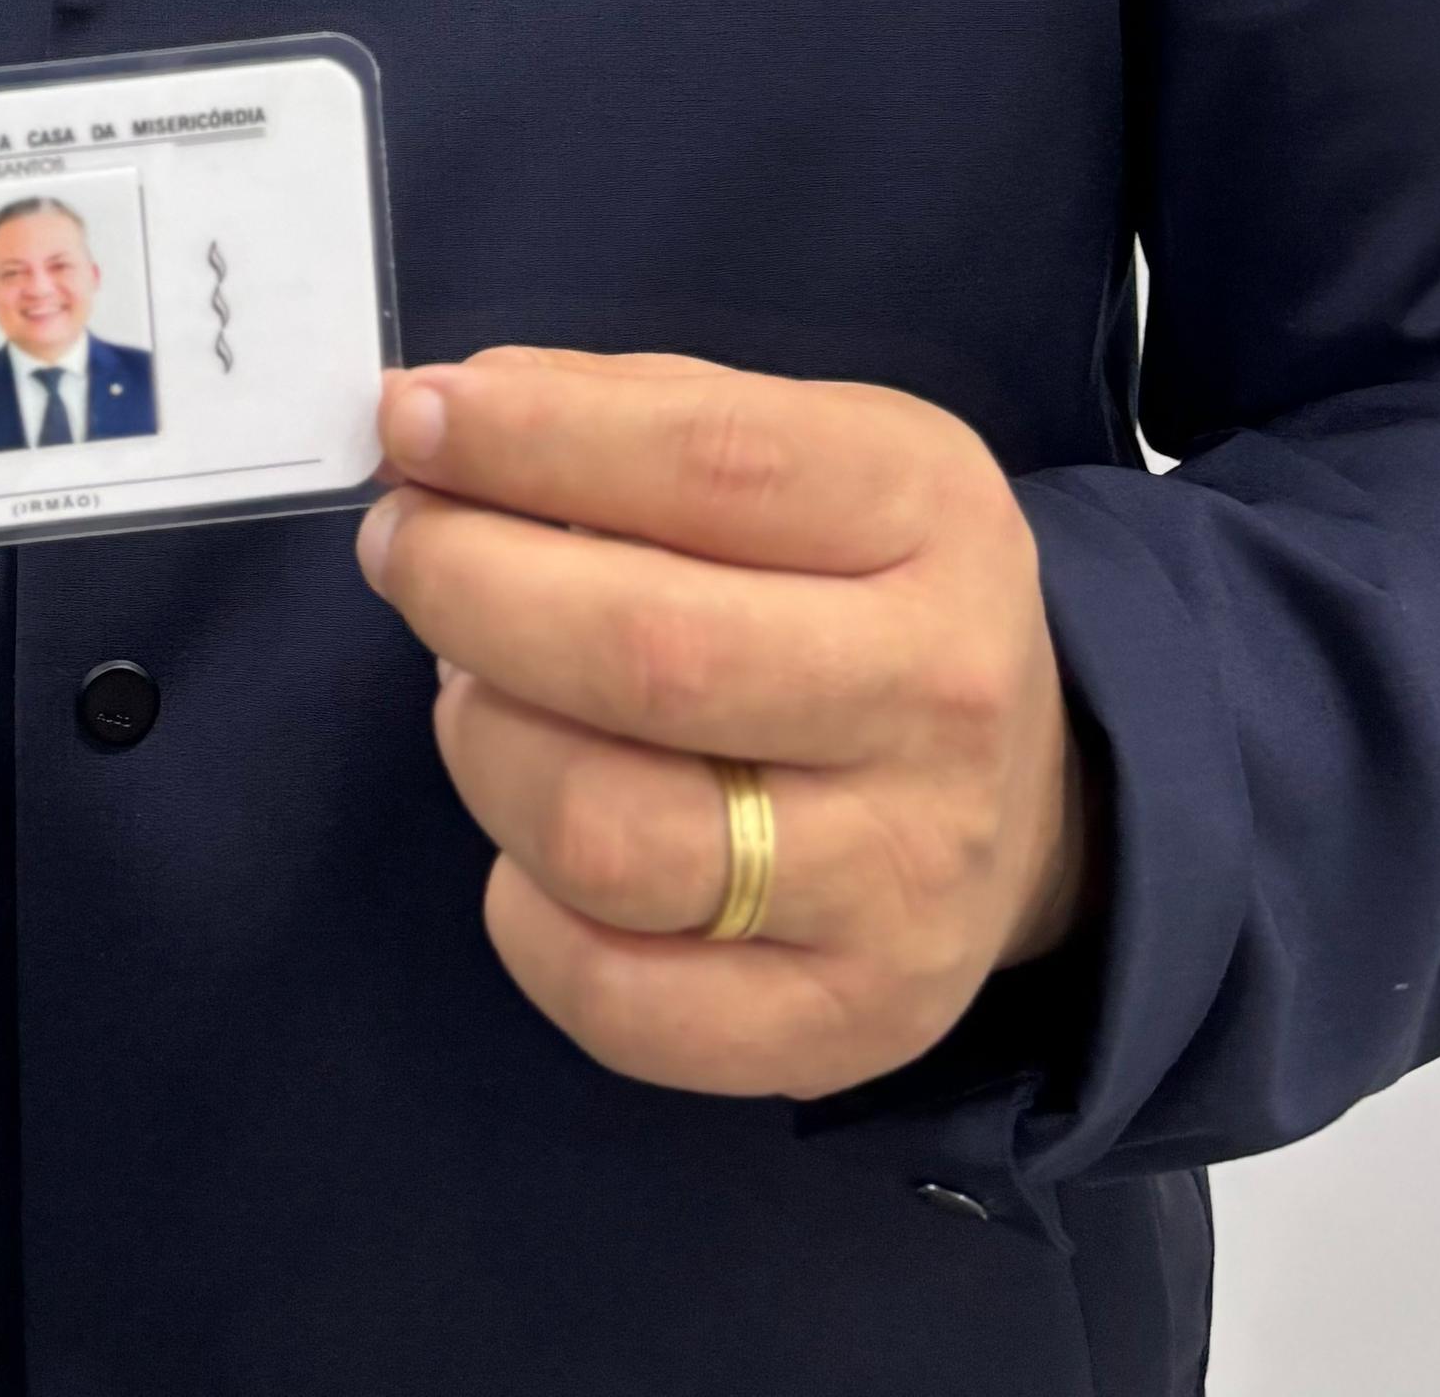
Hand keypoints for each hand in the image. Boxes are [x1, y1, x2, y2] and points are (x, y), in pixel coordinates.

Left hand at [353, 348, 1087, 1097]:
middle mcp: (936, 700)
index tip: (414, 424)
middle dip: (469, 588)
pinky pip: (616, 999)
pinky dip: (522, 913)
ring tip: (469, 692)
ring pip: (609, 838)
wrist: (1036, 794)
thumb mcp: (810, 447)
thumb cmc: (867, 583)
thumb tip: (444, 418)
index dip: (534, 440)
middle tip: (403, 549)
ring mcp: (899, 883)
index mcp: (929, 515)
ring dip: (485, 745)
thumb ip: (637, 415)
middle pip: (648, 657)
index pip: (711, 464)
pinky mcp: (845, 1024)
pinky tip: (525, 844)